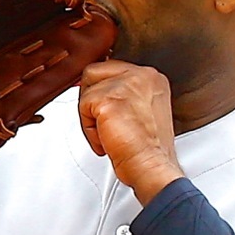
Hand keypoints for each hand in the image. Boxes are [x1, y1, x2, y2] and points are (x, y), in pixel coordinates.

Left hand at [77, 61, 184, 203]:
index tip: (102, 110)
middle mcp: (142, 75)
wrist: (151, 166)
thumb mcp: (143, 112)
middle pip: (95, 72)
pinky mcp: (107, 99)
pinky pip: (83, 108)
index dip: (101, 89)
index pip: (113, 68)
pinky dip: (88, 130)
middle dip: (92, 100)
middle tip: (104, 125)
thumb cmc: (149, 150)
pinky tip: (106, 140)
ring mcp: (125, 85)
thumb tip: (99, 93)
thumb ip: (125, 97)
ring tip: (109, 135)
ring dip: (90, 117)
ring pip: (86, 91)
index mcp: (152, 78)